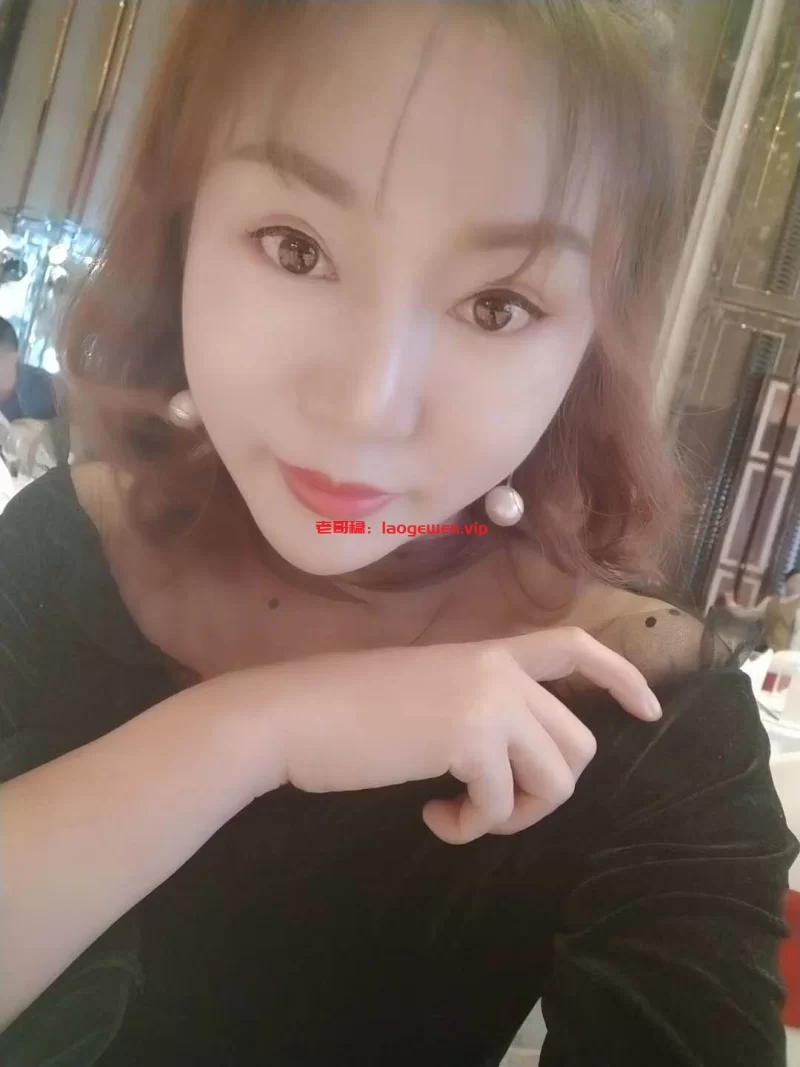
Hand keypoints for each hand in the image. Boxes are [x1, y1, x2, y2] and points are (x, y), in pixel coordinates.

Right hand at [255, 627, 660, 844]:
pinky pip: (502, 804)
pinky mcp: (471, 737)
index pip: (573, 646)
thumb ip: (475, 710)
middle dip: (544, 792)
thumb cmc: (345, 711)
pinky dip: (472, 827)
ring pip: (556, 778)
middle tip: (490, 807)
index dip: (620, 676)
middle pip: (577, 743)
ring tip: (462, 813)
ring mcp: (489, 700)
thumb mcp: (425, 695)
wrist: (294, 715)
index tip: (646, 710)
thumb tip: (510, 761)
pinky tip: (434, 817)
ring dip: (513, 814)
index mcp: (487, 654)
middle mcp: (499, 671)